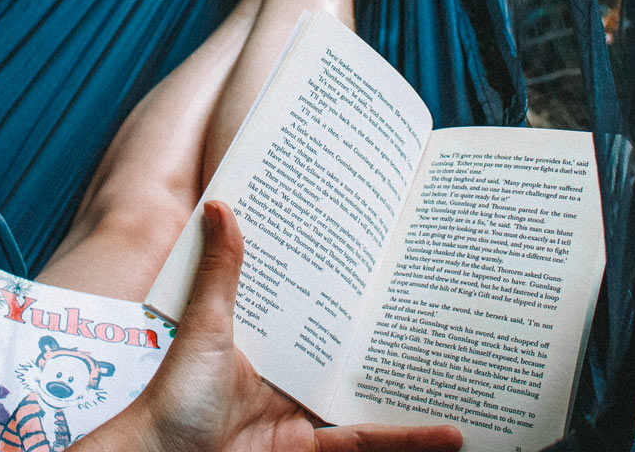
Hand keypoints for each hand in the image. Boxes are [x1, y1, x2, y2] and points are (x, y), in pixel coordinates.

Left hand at [71, 201, 461, 451]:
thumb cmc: (173, 398)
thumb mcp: (205, 328)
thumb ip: (219, 274)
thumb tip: (221, 207)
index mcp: (262, 335)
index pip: (308, 298)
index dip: (338, 274)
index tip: (373, 243)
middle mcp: (285, 370)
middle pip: (344, 343)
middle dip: (385, 322)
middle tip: (433, 289)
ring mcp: (300, 410)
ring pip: (364, 390)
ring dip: (408, 380)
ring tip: (461, 358)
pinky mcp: (312, 447)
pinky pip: (366, 440)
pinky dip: (408, 439)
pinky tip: (451, 434)